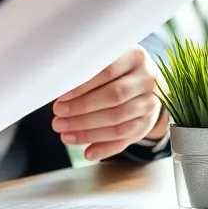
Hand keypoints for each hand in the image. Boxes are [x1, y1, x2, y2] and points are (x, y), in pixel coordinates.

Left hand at [52, 46, 167, 160]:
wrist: (142, 80)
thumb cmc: (113, 66)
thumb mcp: (104, 58)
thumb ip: (86, 67)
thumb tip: (57, 83)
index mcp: (134, 56)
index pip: (106, 72)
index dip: (82, 86)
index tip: (60, 97)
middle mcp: (147, 79)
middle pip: (113, 97)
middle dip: (81, 110)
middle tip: (57, 117)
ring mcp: (150, 103)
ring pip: (119, 120)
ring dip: (88, 131)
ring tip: (64, 134)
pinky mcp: (148, 123)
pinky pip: (126, 138)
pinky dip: (106, 148)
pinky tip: (88, 152)